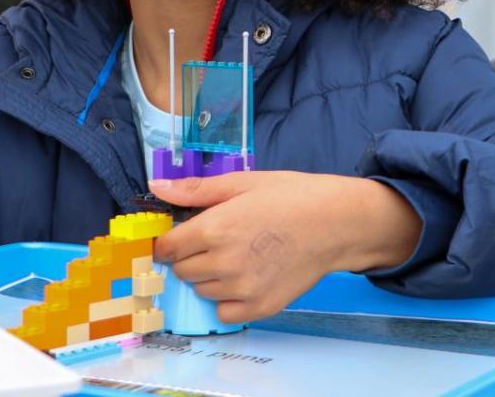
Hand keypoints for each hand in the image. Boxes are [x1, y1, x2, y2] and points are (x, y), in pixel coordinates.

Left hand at [149, 171, 422, 323]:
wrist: (337, 224)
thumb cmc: (292, 197)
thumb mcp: (243, 183)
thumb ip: (196, 190)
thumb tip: (157, 187)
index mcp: (214, 229)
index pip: (167, 249)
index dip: (171, 241)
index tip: (182, 236)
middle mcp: (223, 263)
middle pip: (182, 271)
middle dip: (191, 256)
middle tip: (218, 240)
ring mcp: (241, 289)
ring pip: (202, 290)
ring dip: (210, 276)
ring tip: (238, 255)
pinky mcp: (260, 307)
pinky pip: (224, 312)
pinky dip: (229, 299)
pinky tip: (247, 277)